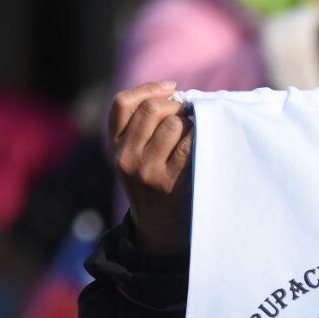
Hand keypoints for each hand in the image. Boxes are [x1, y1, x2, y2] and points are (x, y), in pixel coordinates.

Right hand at [108, 81, 193, 253]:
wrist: (159, 229)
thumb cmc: (155, 185)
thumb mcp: (136, 157)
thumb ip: (143, 128)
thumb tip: (175, 93)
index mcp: (114, 146)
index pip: (122, 104)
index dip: (149, 88)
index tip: (172, 88)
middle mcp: (125, 157)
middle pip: (152, 109)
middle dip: (177, 106)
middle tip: (190, 115)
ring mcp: (146, 170)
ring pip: (173, 125)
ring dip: (191, 124)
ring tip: (196, 134)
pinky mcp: (168, 182)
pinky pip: (189, 145)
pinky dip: (200, 138)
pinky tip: (204, 143)